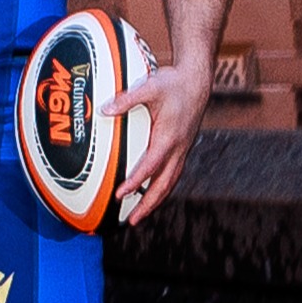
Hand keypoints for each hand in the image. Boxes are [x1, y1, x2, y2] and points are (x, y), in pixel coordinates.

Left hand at [114, 55, 210, 223]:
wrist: (197, 82)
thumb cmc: (174, 84)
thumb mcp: (149, 87)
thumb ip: (126, 99)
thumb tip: (104, 110)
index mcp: (169, 137)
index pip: (150, 166)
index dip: (135, 182)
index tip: (120, 195)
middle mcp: (178, 149)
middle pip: (164, 184)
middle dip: (148, 205)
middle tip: (132, 221)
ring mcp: (182, 150)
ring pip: (170, 182)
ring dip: (155, 200)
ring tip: (139, 215)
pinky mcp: (182, 148)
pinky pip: (172, 174)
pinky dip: (162, 188)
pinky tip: (150, 193)